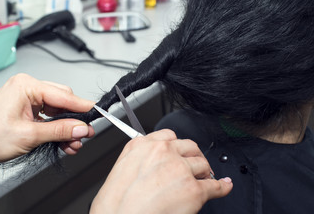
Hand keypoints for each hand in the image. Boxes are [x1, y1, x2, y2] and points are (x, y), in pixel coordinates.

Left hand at [0, 73, 94, 171]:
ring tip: (74, 144)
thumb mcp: (29, 135)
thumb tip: (82, 128)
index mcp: (26, 86)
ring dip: (67, 128)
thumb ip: (60, 130)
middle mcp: (28, 88)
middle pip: (63, 100)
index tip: (98, 115)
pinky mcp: (27, 108)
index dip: (83, 107)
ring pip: (58, 110)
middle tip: (85, 134)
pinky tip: (64, 142)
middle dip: (74, 120)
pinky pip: (49, 116)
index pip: (64, 95)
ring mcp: (27, 98)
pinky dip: (57, 129)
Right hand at [90, 129, 232, 213]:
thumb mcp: (121, 169)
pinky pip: (214, 186)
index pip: (168, 136)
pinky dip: (222, 186)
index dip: (177, 146)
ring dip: (205, 172)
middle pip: (189, 146)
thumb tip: (150, 166)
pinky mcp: (193, 189)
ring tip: (204, 179)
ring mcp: (179, 169)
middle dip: (193, 156)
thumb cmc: (115, 204)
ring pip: (202, 164)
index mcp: (142, 146)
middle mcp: (162, 152)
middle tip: (195, 165)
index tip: (179, 151)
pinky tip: (223, 186)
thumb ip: (140, 159)